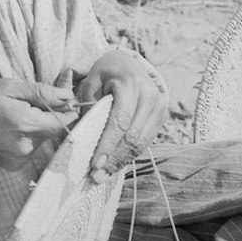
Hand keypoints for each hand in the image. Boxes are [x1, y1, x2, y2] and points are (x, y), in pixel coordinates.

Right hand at [0, 78, 77, 170]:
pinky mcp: (15, 165)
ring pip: (43, 138)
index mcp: (27, 124)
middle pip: (54, 129)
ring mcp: (21, 158)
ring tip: (13, 114)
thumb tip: (68, 95)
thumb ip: (42, 92)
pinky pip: (31, 147)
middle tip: (28, 101)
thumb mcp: (9, 88)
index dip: (67, 106)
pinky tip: (8, 129)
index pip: (65, 119)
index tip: (60, 96)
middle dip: (48, 113)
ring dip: (36, 125)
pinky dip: (26, 137)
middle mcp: (27, 145)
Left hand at [74, 48, 168, 181]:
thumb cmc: (104, 74)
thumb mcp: (90, 84)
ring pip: (141, 143)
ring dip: (121, 162)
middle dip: (113, 159)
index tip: (94, 165)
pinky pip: (146, 141)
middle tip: (96, 177)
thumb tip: (78, 140)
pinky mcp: (162, 115)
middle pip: (132, 136)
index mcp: (130, 84)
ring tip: (103, 175)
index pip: (119, 122)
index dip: (107, 146)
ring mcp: (160, 106)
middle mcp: (150, 95)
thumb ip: (86, 108)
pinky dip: (129, 155)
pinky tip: (114, 164)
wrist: (128, 63)